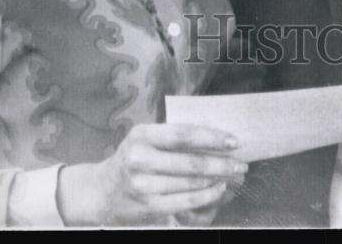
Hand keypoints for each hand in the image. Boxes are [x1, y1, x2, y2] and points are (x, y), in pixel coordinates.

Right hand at [56, 123, 246, 225]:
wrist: (101, 192)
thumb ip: (173, 136)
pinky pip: (184, 203)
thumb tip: (216, 136)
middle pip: (190, 162)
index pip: (183, 134)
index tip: (233, 141)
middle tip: (241, 163)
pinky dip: (205, 197)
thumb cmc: (132, 158)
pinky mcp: (148, 207)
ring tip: (233, 176)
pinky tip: (217, 190)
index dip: (211, 138)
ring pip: (190, 184)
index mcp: (142, 135)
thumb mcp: (145, 139)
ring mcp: (142, 186)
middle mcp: (140, 159)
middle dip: (220, 163)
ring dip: (217, 181)